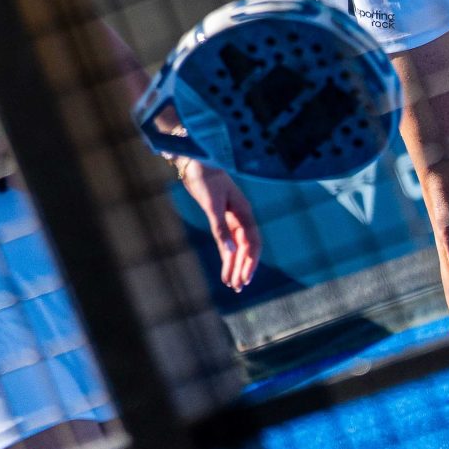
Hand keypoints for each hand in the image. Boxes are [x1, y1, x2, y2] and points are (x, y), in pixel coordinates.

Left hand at [177, 159, 260, 292]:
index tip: (245, 278)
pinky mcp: (221, 219)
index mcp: (244, 211)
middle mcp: (240, 217)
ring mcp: (231, 218)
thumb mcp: (213, 204)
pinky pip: (227, 242)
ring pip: (237, 247)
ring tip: (233, 285)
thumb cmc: (206, 178)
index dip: (251, 261)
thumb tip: (231, 252)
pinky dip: (227, 256)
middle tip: (238, 287)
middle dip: (244, 267)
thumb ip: (220, 228)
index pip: (252, 242)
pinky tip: (226, 270)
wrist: (196, 162)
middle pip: (246, 248)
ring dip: (235, 265)